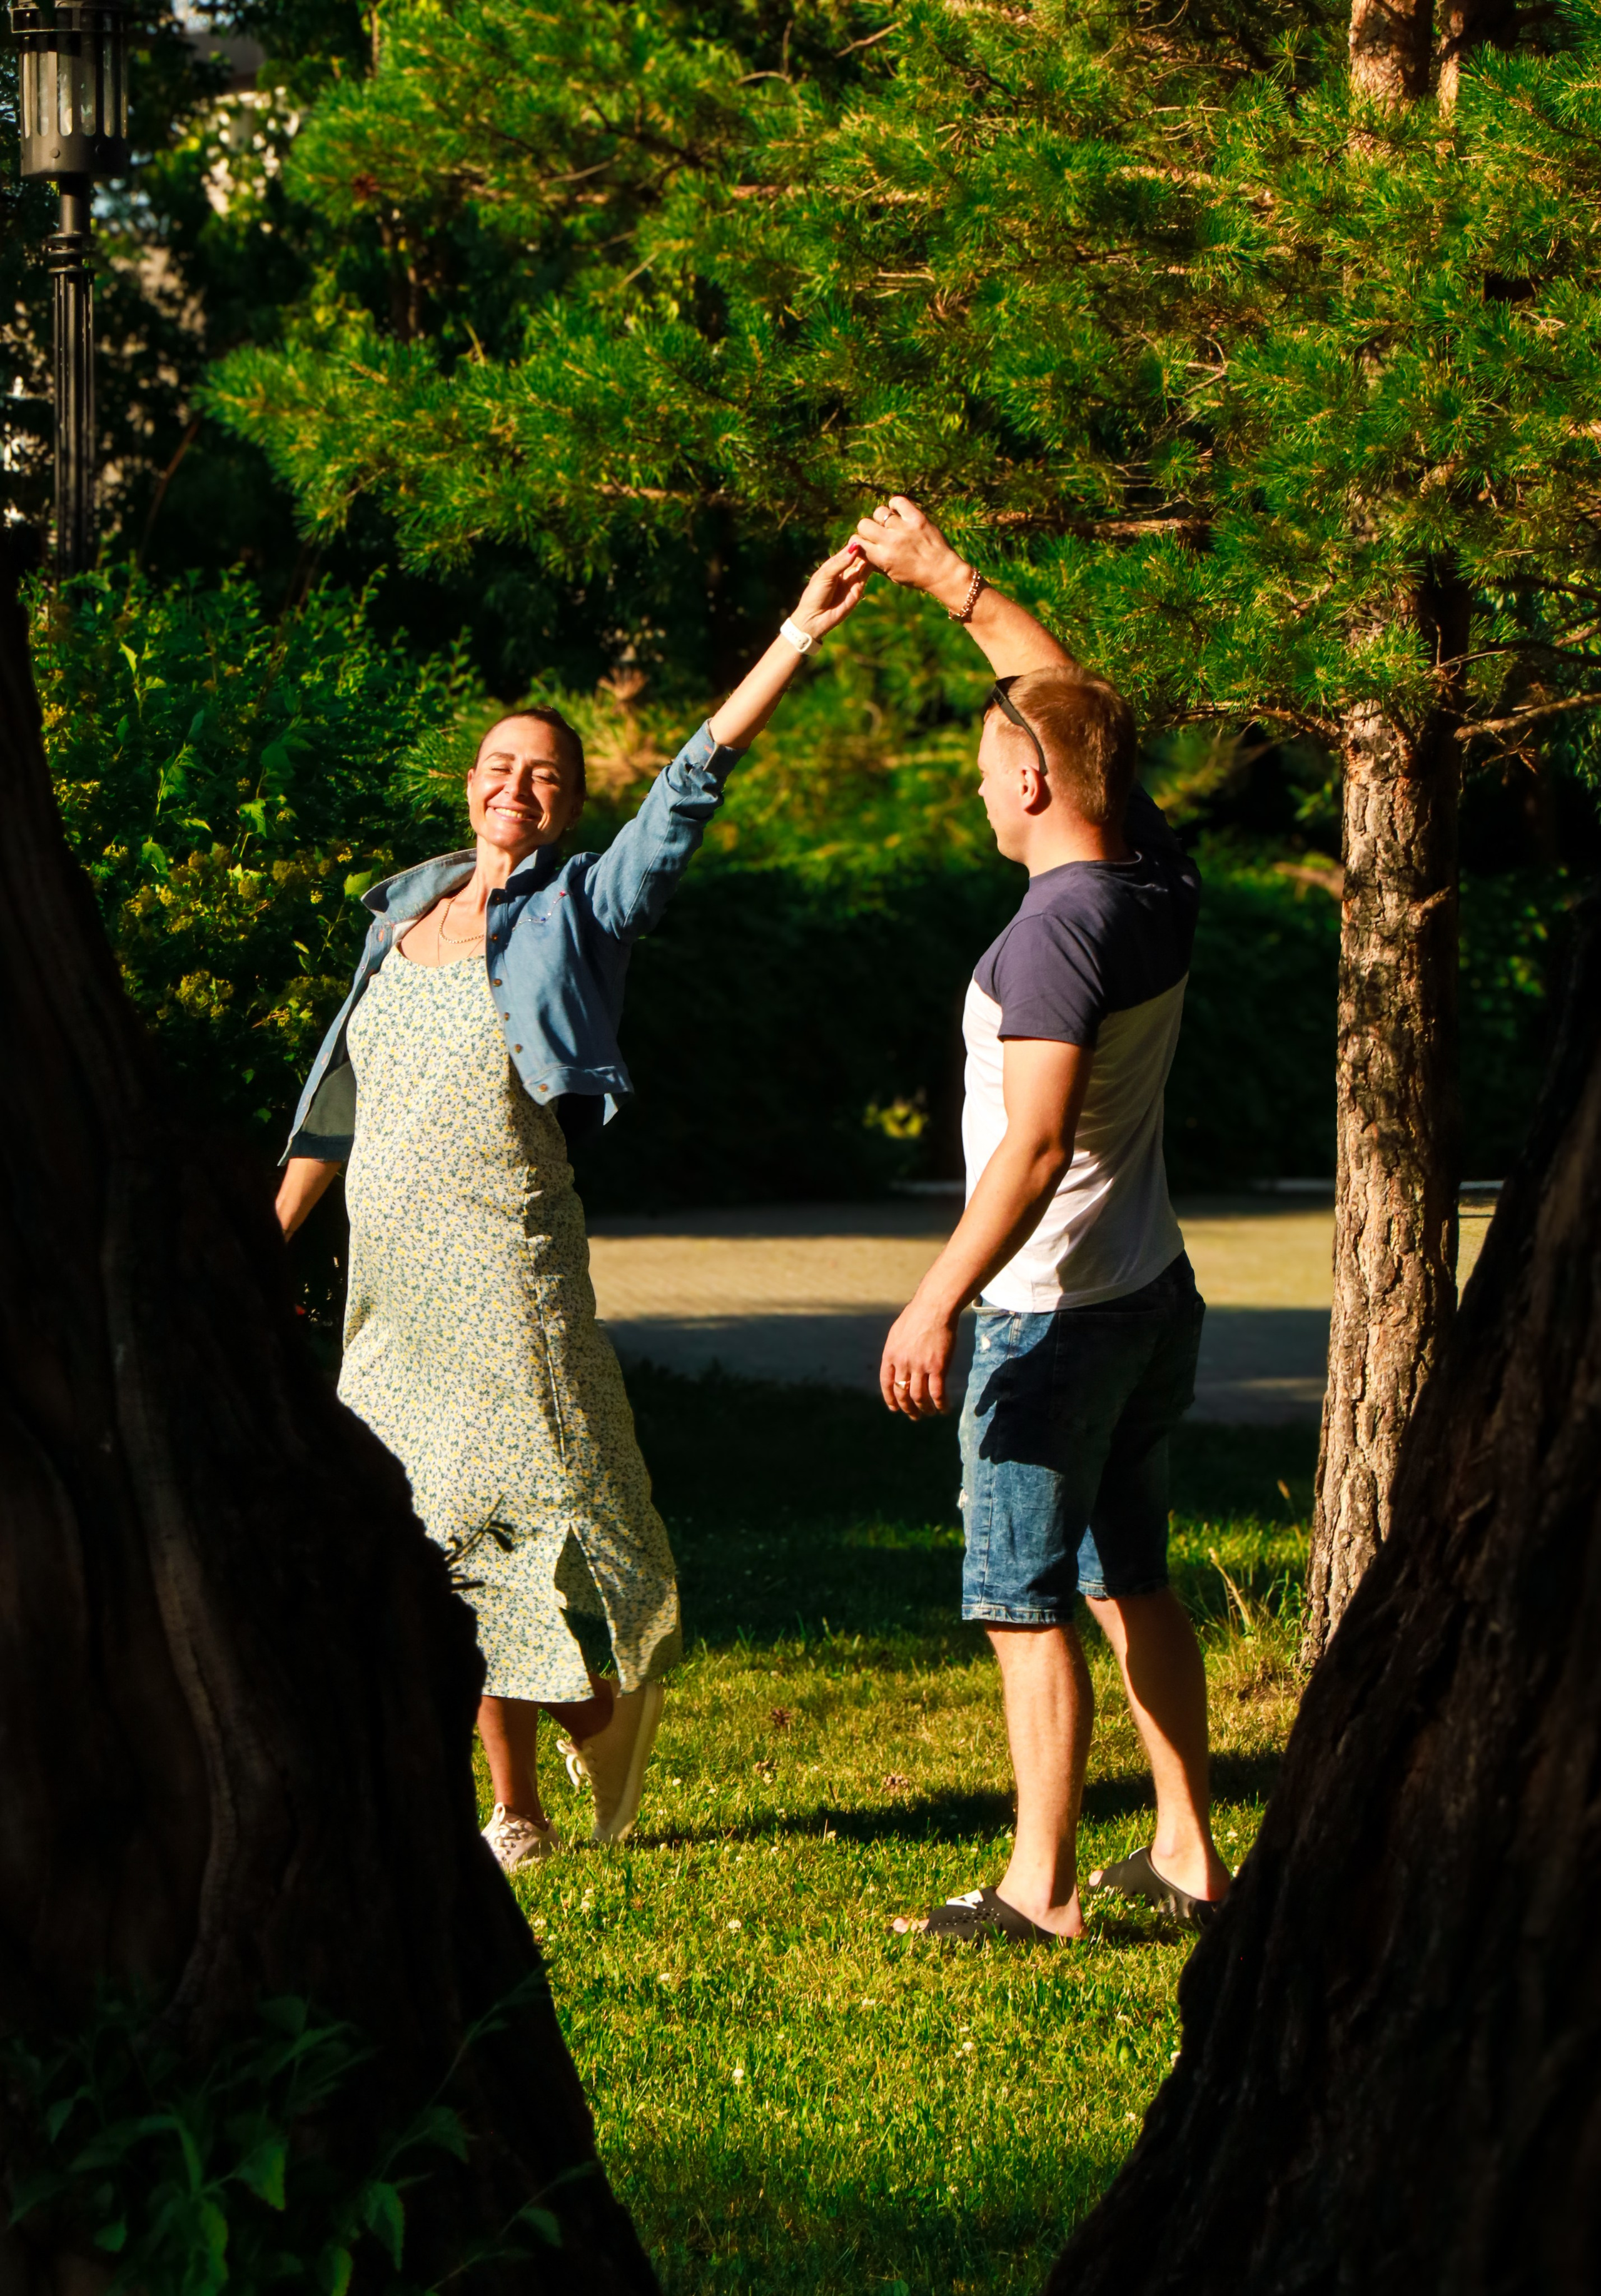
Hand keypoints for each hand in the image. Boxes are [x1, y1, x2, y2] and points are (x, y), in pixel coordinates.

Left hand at [791, 544, 870, 640]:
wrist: (815, 618)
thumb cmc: (814, 595)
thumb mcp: (825, 575)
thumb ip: (840, 562)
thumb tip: (855, 547)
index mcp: (833, 564)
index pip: (847, 550)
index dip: (855, 542)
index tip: (865, 532)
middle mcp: (844, 571)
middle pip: (857, 556)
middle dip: (865, 548)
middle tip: (875, 538)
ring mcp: (851, 581)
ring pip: (863, 565)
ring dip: (870, 556)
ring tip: (877, 546)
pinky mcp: (857, 590)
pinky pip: (865, 576)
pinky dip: (871, 568)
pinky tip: (876, 559)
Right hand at [850, 496, 968, 605]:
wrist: (943, 572)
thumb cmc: (916, 577)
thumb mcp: (892, 574)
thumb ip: (874, 562)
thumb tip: (859, 551)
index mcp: (882, 558)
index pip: (857, 541)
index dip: (859, 541)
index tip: (866, 542)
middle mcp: (890, 541)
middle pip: (864, 524)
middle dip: (868, 529)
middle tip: (879, 534)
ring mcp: (904, 528)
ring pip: (879, 512)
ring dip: (883, 519)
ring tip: (892, 525)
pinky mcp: (917, 518)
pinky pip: (898, 501)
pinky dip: (895, 505)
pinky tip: (898, 513)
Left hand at [880, 1292, 959, 1418]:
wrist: (935, 1307)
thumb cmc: (918, 1315)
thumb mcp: (898, 1332)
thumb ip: (896, 1349)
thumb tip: (897, 1361)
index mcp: (890, 1354)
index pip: (887, 1383)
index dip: (890, 1398)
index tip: (894, 1408)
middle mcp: (902, 1363)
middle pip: (902, 1393)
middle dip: (908, 1408)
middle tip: (914, 1416)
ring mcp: (920, 1366)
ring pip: (919, 1397)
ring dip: (924, 1409)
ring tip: (929, 1413)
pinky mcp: (938, 1367)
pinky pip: (938, 1393)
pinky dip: (941, 1404)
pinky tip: (944, 1409)